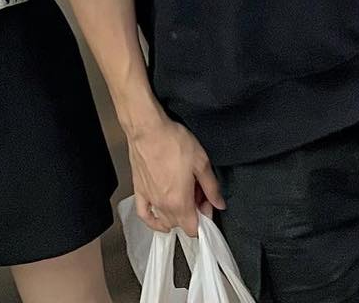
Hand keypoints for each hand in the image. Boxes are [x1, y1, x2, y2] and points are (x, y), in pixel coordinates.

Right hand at [127, 110, 223, 236]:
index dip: (204, 218)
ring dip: (176, 215)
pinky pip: (145, 215)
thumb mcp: (201, 162)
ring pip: (165, 221)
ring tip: (182, 195)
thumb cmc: (173, 142)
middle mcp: (164, 206)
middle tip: (197, 191)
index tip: (207, 201)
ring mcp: (150, 200)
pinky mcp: (139, 191)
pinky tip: (160, 217)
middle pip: (181, 225)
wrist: (147, 129)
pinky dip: (154, 221)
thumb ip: (212, 187)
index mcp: (180, 202)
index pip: (194, 229)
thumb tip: (219, 204)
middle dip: (192, 213)